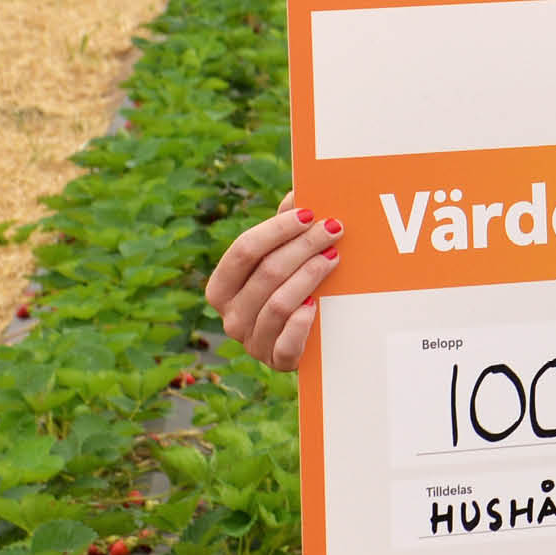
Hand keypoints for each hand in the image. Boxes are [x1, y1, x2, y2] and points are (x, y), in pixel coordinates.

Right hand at [204, 206, 341, 371]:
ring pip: (279, 304)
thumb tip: (299, 193)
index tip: (309, 212)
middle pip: (266, 273)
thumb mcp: (281, 258)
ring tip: (334, 256)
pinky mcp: (276, 362)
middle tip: (334, 228)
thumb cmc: (288, 287)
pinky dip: (302, 323)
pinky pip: (286, 343)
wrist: (302, 340)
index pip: (243, 251)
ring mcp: (251, 342)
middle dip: (303, 246)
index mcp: (221, 288)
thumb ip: (285, 227)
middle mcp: (230, 317)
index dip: (277, 229)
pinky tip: (317, 304)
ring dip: (309, 276)